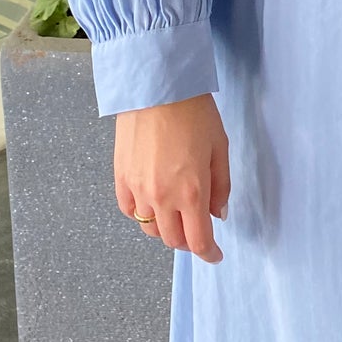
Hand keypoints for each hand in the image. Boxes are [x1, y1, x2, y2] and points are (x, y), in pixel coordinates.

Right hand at [114, 92, 230, 263]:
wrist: (157, 86)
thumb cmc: (194, 112)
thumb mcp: (220, 147)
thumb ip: (221, 186)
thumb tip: (218, 214)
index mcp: (192, 192)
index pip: (198, 241)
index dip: (208, 254)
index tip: (215, 255)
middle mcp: (162, 198)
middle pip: (173, 240)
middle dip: (189, 240)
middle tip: (198, 229)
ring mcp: (138, 189)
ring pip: (150, 228)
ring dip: (165, 228)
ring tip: (176, 214)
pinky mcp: (120, 178)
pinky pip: (130, 210)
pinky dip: (142, 213)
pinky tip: (152, 202)